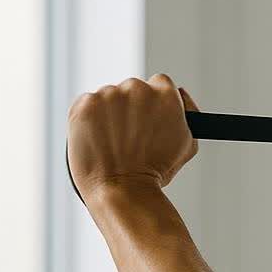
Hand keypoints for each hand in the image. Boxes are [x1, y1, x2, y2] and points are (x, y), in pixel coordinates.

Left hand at [67, 73, 201, 199]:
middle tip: (129, 134)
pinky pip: (86, 103)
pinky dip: (89, 118)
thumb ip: (188, 113)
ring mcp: (108, 95)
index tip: (148, 119)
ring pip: (108, 96)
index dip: (154, 103)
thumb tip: (180, 94)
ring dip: (109, 113)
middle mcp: (137, 88)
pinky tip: (97, 137)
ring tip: (112, 140)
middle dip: (130, 107)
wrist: (122, 188)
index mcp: (165, 93)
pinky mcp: (84, 105)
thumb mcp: (187, 143)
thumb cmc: (155, 171)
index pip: (159, 83)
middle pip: (133, 89)